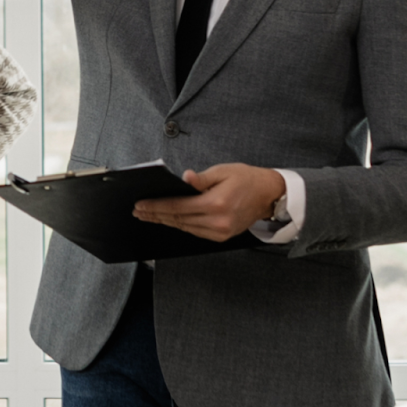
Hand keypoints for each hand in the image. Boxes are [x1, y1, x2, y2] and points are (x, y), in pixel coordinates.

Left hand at [132, 163, 283, 241]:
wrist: (268, 194)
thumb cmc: (246, 178)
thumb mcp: (223, 171)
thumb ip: (201, 178)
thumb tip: (184, 178)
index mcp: (216, 203)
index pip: (177, 206)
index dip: (156, 206)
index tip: (141, 205)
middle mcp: (217, 221)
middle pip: (178, 219)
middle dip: (156, 215)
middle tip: (139, 211)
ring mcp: (220, 231)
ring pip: (185, 227)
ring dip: (165, 221)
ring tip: (149, 216)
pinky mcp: (222, 236)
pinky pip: (195, 231)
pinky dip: (181, 225)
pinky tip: (170, 220)